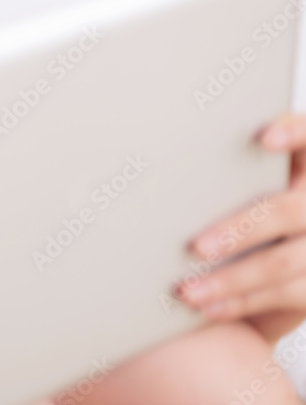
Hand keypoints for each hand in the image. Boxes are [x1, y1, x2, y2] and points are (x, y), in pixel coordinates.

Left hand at [175, 113, 305, 342]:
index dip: (295, 134)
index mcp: (303, 169)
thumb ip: (219, 172)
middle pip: (289, 210)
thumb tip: (151, 152)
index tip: (263, 139)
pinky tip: (207, 308)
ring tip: (187, 290)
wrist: (267, 282)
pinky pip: (289, 295)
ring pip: (285, 262)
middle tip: (196, 247)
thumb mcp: (234, 187)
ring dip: (231, 278)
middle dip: (240, 229)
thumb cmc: (233, 216)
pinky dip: (242, 302)